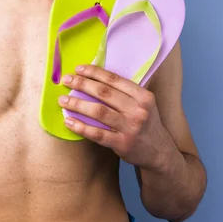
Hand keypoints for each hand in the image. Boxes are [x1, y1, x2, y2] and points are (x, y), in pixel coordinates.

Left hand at [58, 64, 172, 169]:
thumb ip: (126, 93)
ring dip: (77, 104)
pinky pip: (97, 134)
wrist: (159, 152)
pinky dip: (81, 127)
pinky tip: (68, 122)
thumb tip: (95, 79)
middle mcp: (138, 110)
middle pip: (104, 93)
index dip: (94, 72)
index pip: (114, 80)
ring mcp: (130, 128)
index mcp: (143, 96)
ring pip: (98, 112)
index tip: (78, 69)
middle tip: (66, 81)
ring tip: (62, 100)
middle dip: (82, 84)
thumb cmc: (146, 124)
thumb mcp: (144, 105)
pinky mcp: (122, 144)